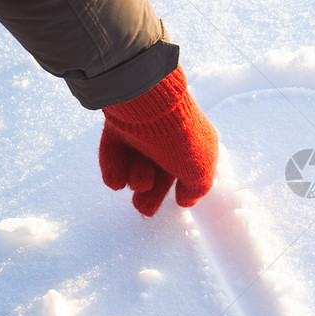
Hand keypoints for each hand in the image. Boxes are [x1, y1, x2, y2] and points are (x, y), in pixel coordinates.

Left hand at [99, 66, 217, 215]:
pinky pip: (113, 164)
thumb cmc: (181, 140)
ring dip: (137, 179)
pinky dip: (115, 171)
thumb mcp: (200, 170)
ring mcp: (141, 138)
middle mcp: (168, 143)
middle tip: (144, 209)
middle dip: (150, 196)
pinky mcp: (116, 135)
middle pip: (157, 178)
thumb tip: (186, 201)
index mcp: (194, 146)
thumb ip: (197, 189)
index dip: (183, 189)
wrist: (147, 107)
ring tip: (140, 172)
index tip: (177, 201)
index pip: (188, 172)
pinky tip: (120, 175)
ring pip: (134, 173)